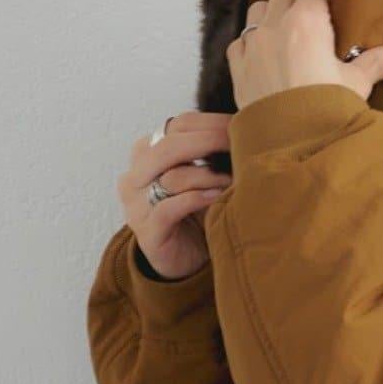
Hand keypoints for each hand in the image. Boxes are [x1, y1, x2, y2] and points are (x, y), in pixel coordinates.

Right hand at [117, 111, 231, 279]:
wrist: (183, 260)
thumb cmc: (197, 212)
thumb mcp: (202, 176)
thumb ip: (210, 152)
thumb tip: (247, 128)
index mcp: (147, 153)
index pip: (177, 126)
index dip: (210, 122)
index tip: (240, 124)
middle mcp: (135, 176)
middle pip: (168, 147)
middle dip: (208, 141)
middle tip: (238, 144)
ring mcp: (137, 205)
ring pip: (170, 177)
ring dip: (207, 175)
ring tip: (233, 178)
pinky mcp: (147, 232)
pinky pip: (167, 209)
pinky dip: (195, 200)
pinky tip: (217, 199)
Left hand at [227, 0, 382, 111]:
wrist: (289, 143)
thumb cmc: (325, 109)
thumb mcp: (356, 84)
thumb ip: (378, 63)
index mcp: (307, 21)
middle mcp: (275, 25)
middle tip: (313, 7)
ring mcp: (252, 44)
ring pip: (257, 9)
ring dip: (271, 11)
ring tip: (285, 27)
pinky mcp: (237, 66)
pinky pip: (240, 40)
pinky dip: (251, 40)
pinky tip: (262, 53)